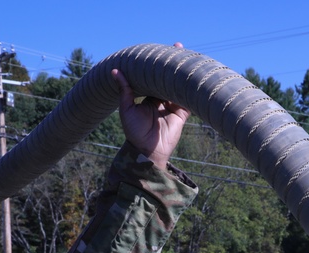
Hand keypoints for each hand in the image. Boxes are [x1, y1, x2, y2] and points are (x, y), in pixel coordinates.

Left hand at [112, 43, 190, 169]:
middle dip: (174, 64)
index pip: (154, 77)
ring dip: (184, 73)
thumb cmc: (134, 132)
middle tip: (178, 46)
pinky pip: (188, 100)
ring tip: (187, 57)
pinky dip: (191, 89)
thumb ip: (124, 90)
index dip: (158, 64)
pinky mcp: (182, 114)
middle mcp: (162, 99)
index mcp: (149, 97)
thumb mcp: (126, 109)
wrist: (147, 151)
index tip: (160, 50)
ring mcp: (173, 106)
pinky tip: (194, 77)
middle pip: (169, 78)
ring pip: (180, 86)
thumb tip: (115, 71)